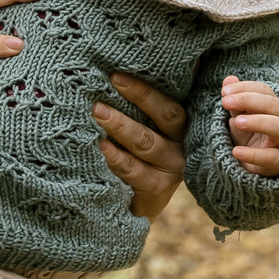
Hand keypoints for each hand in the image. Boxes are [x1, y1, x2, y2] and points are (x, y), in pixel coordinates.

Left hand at [96, 76, 187, 219]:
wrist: (137, 205)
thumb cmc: (137, 158)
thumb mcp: (146, 132)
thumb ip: (142, 110)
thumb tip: (117, 73)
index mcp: (180, 129)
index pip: (169, 105)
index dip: (144, 91)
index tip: (116, 76)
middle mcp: (180, 147)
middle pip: (164, 119)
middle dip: (135, 101)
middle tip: (106, 89)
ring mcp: (171, 170)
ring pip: (146, 143)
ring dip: (120, 126)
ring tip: (97, 113)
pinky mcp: (156, 189)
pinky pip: (133, 170)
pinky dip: (115, 157)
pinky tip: (100, 146)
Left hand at [220, 75, 278, 177]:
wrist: (259, 166)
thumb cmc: (251, 136)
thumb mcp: (240, 117)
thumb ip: (235, 100)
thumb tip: (229, 79)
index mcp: (275, 105)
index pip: (264, 90)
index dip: (245, 88)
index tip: (224, 91)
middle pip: (273, 105)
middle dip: (249, 100)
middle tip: (226, 102)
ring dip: (258, 121)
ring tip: (237, 121)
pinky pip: (271, 157)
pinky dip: (254, 154)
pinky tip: (236, 151)